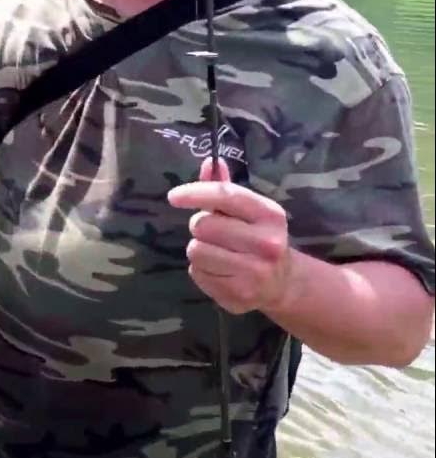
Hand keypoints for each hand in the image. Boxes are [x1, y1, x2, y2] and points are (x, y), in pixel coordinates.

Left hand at [167, 158, 296, 314]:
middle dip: (200, 227)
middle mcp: (267, 243)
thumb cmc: (257, 238)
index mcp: (270, 215)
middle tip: (214, 234)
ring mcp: (254, 272)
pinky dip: (201, 271)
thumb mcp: (248, 211)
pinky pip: (197, 273)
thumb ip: (225, 188)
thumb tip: (210, 163)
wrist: (282, 284)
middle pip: (203, 225)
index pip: (226, 195)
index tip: (174, 196)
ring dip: (199, 250)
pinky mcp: (238, 294)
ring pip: (196, 250)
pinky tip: (221, 271)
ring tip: (218, 253)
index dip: (196, 192)